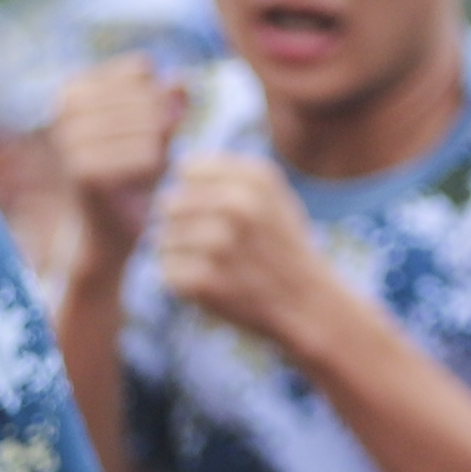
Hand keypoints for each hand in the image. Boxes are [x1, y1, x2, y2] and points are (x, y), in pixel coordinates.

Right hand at [47, 55, 182, 271]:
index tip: (140, 128)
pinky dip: (154, 169)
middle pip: (149, 97)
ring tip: (139, 171)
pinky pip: (147, 154)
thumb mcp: (156, 128)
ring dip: (159, 150)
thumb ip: (169, 100)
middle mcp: (64, 106)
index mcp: (74, 88)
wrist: (110, 226)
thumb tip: (182, 78)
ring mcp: (68, 136)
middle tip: (143, 157)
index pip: (141, 69)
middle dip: (161, 128)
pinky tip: (137, 184)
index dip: (158, 99)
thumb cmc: (133, 171)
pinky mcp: (81, 167)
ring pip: (151, 125)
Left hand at [144, 151, 354, 362]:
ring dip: (181, 254)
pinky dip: (181, 281)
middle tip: (211, 246)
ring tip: (215, 266)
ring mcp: (220, 242)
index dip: (195, 192)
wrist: (308, 303)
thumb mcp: (271, 197)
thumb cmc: (281, 246)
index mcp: (255, 178)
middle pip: (170, 203)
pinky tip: (210, 284)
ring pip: (163, 237)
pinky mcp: (204, 279)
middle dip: (182, 224)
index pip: (188, 169)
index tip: (214, 213)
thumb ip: (227, 175)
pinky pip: (166, 269)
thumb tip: (174, 168)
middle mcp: (238, 204)